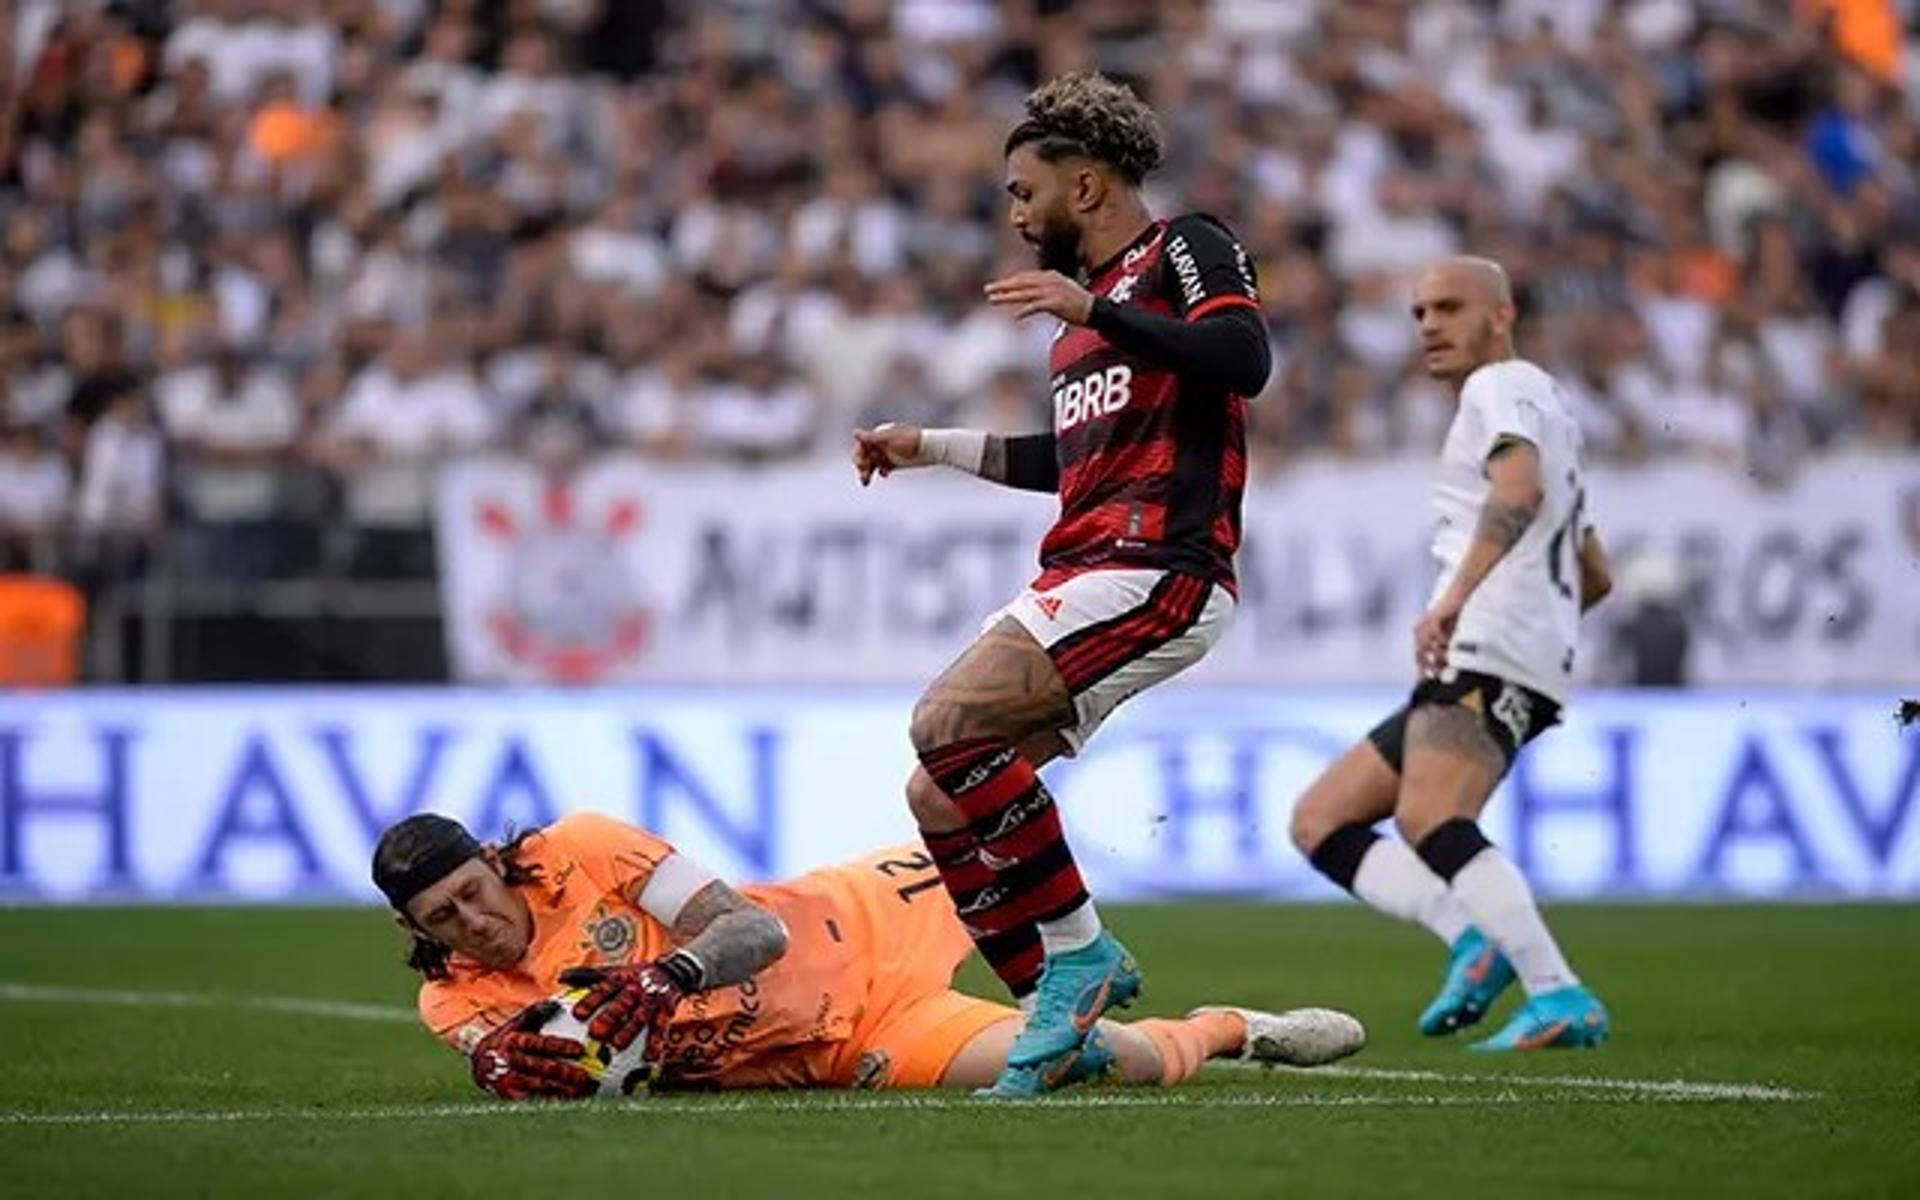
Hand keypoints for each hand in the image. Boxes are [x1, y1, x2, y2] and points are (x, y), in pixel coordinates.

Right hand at [469, 1000, 594, 1101]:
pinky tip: (570, 1101)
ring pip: (540, 1087)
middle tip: (586, 1076)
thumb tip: (557, 1003)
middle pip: (542, 1068)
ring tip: (583, 1090)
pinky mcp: (510, 1095)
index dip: (560, 1046)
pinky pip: (534, 1099)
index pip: (540, 1043)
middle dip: (565, 1073)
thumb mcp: (515, 1023)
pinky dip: (552, 1100)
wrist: (479, 1063)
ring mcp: (510, 1080)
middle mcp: (512, 1061)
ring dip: (562, 1090)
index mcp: (514, 1041)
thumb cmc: (506, 1038)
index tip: (580, 1049)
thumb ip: (535, 1013)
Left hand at [559, 961, 686, 1050]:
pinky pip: (661, 1028)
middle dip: (609, 1018)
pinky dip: (656, 1042)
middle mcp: (635, 988)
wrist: (671, 971)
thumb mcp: (614, 970)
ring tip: (618, 1046)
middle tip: (595, 1034)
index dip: (590, 1001)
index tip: (577, 1015)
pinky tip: (650, 1057)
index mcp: (620, 978)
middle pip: (621, 1003)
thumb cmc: (635, 975)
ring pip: (639, 1017)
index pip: (603, 989)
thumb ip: (588, 976)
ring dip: (629, 1031)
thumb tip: (561, 978)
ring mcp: (651, 1000)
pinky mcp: (666, 1010)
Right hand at [851, 423, 922, 485]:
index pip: (862, 445)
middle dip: (862, 466)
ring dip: (867, 472)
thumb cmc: (910, 440)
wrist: (929, 448)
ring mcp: (887, 454)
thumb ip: (871, 438)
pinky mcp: (893, 463)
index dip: (858, 455)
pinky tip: (884, 475)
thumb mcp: (889, 438)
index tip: (861, 464)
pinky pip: (882, 469)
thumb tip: (854, 433)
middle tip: (864, 474)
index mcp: (878, 436)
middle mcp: (881, 445)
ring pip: (872, 464)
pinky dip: (880, 472)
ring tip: (865, 482)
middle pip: (865, 456)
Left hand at [984, 270, 1093, 323]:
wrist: (1095, 310)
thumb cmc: (1076, 303)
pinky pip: (1036, 306)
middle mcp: (1049, 281)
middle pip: (1021, 282)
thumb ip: (1044, 290)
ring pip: (1025, 293)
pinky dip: (1025, 311)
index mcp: (1050, 276)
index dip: (1010, 281)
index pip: (1025, 277)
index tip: (997, 286)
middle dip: (1003, 285)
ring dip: (1007, 297)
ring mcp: (1053, 291)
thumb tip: (1029, 295)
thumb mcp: (1059, 291)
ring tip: (993, 300)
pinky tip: (1015, 317)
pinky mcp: (1056, 303)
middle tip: (988, 289)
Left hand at [1414, 596, 1462, 677]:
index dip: (1422, 670)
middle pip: (1419, 653)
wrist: (1457, 597)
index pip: (1418, 657)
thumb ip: (1444, 650)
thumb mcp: (1447, 636)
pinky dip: (1441, 641)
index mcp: (1420, 635)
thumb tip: (1445, 667)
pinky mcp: (1433, 617)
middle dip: (1427, 666)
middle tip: (1437, 675)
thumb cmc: (1452, 617)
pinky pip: (1435, 633)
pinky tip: (1449, 646)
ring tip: (1447, 661)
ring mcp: (1424, 624)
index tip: (1427, 683)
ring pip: (1426, 645)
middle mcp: (1418, 630)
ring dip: (1437, 654)